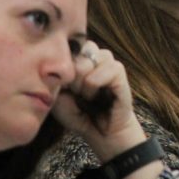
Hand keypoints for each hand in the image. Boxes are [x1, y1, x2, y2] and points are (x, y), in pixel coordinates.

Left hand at [51, 41, 145, 161]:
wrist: (100, 133)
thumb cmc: (79, 115)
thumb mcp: (58, 97)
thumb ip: (57, 78)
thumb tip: (62, 63)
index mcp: (81, 60)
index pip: (71, 45)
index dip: (65, 63)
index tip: (64, 84)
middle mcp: (96, 59)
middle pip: (82, 49)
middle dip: (73, 73)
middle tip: (75, 92)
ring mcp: (109, 65)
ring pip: (93, 56)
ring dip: (84, 79)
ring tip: (86, 95)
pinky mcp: (120, 74)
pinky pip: (107, 69)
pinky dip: (95, 84)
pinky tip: (95, 97)